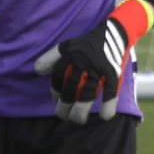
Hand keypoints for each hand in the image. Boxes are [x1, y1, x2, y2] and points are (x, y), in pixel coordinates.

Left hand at [34, 0, 153, 123]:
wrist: (115, 33)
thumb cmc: (88, 43)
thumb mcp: (67, 45)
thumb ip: (51, 57)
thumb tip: (38, 71)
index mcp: (71, 55)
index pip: (58, 77)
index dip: (55, 91)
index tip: (57, 100)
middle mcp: (83, 62)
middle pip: (70, 89)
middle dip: (64, 106)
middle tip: (63, 115)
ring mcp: (99, 68)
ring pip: (87, 94)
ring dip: (81, 111)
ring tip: (77, 120)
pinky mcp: (113, 73)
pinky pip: (110, 92)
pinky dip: (108, 105)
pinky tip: (105, 116)